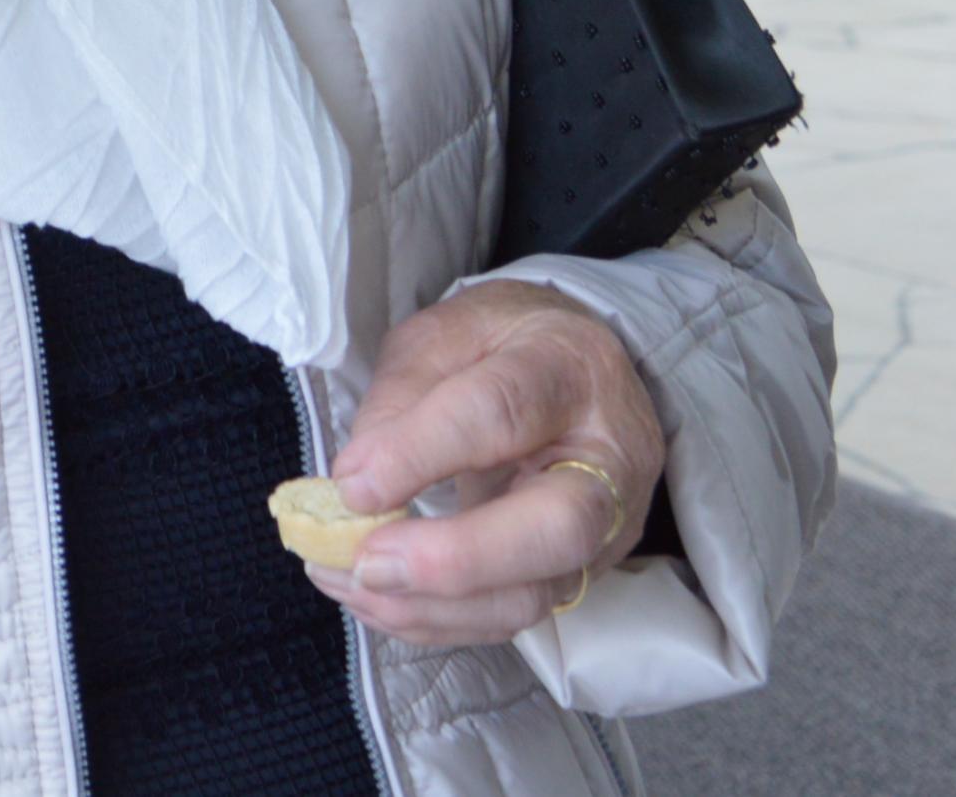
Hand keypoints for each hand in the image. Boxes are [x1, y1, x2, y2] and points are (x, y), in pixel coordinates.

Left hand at [310, 281, 665, 647]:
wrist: (578, 371)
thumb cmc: (504, 346)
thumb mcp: (445, 335)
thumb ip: (402, 398)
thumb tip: (357, 482)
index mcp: (568, 370)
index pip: (500, 414)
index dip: (420, 455)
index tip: (351, 487)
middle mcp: (607, 459)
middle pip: (555, 529)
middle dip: (453, 559)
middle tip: (366, 562)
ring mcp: (605, 529)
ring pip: (534, 594)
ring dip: (431, 605)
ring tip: (348, 582)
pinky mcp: (579, 574)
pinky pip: (511, 617)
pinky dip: (437, 620)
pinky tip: (375, 599)